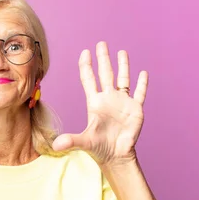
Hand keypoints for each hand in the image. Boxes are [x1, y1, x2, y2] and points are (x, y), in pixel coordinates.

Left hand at [52, 41, 147, 166]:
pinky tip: (143, 73)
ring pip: (123, 79)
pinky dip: (142, 84)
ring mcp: (122, 103)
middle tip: (101, 43)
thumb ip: (71, 141)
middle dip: (103, 59)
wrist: (116, 156)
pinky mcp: (135, 109)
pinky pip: (139, 93)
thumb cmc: (99, 148)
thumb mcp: (84, 142)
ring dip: (123, 66)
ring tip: (122, 51)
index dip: (87, 66)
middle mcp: (108, 99)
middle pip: (105, 74)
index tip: (85, 51)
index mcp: (95, 103)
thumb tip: (55, 146)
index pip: (89, 79)